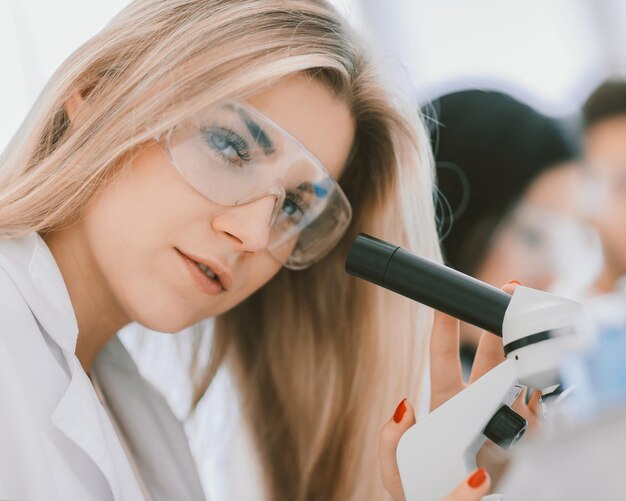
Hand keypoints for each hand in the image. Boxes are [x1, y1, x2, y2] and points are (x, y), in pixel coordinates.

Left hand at [379, 282, 541, 499]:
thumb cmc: (426, 494)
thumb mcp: (398, 475)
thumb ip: (392, 446)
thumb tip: (404, 405)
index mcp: (446, 403)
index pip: (443, 355)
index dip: (444, 325)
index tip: (445, 297)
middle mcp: (479, 404)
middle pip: (490, 356)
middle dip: (496, 325)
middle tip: (506, 295)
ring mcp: (509, 418)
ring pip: (519, 374)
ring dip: (526, 351)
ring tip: (532, 331)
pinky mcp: (533, 437)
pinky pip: (542, 406)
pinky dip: (545, 386)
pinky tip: (545, 373)